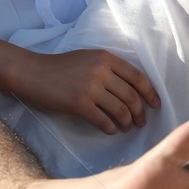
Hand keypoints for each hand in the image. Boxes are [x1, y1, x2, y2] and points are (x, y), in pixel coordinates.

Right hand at [15, 48, 160, 134]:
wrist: (33, 73)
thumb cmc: (61, 67)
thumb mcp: (88, 59)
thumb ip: (109, 69)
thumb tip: (132, 90)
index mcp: (106, 58)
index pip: (138, 77)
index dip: (150, 93)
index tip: (155, 105)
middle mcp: (101, 71)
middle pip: (131, 96)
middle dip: (140, 113)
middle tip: (141, 123)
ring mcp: (91, 88)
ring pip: (121, 111)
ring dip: (127, 123)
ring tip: (127, 128)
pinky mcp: (80, 104)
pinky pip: (104, 121)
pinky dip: (111, 129)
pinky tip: (112, 131)